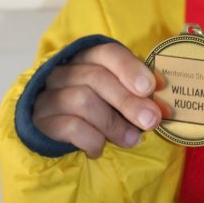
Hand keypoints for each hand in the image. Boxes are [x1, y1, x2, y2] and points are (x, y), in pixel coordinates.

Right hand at [33, 43, 162, 158]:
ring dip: (113, 123)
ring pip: (83, 100)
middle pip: (96, 78)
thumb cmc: (98, 111)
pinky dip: (92, 139)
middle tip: (150, 121)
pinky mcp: (40, 121)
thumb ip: (137, 94)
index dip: (130, 68)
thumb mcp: (117, 98)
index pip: (107, 52)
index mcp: (86, 59)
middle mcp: (63, 72)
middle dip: (128, 101)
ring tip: (130, 140)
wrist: (57, 137)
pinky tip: (99, 149)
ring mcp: (48, 96)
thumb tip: (162, 102)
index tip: (150, 88)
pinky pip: (70, 126)